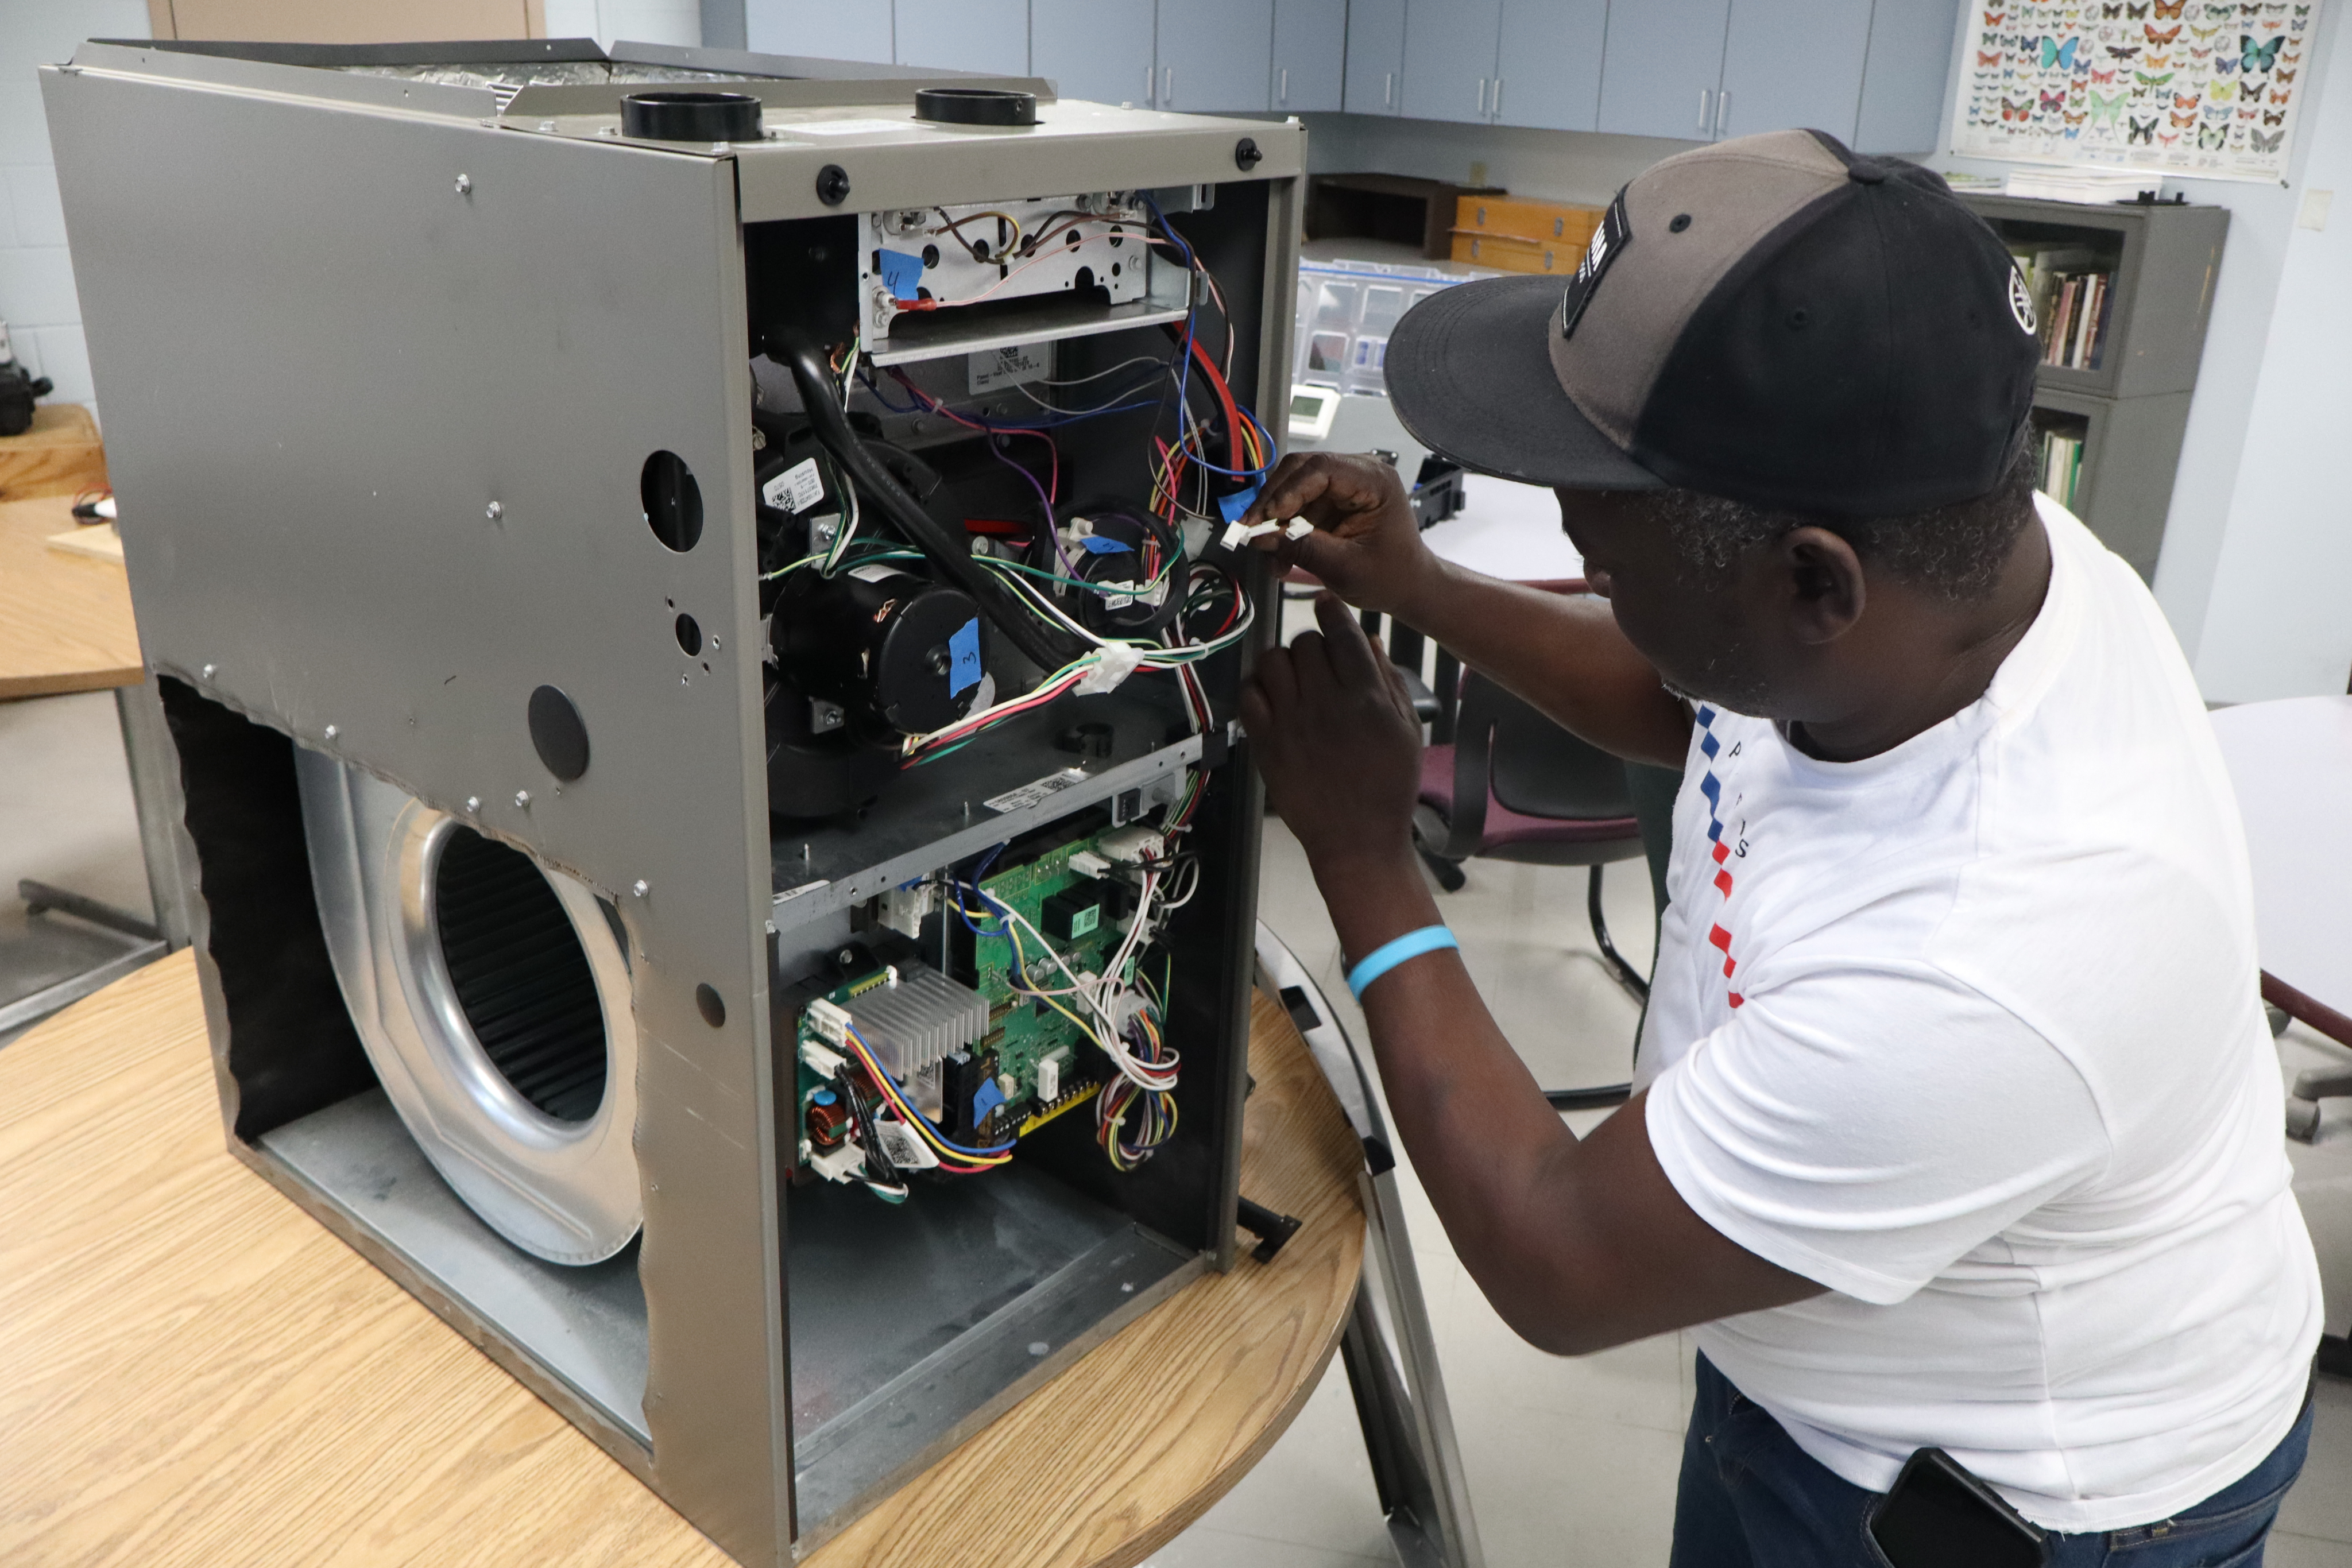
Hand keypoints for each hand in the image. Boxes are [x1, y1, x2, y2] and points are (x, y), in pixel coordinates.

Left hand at [1241, 593, 1425, 880]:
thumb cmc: (1388, 787)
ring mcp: (1291, 723)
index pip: (1342, 634)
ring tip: (1292, 678)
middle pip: (1305, 643)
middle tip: (1317, 662)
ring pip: (1272, 661)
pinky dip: (1257, 689)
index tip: (1326, 607)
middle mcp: (1326, 704)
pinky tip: (1271, 699)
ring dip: (1282, 662)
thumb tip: (1366, 639)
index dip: (1332, 613)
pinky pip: (1249, 695)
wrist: (1358, 840)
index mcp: (1367, 698)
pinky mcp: (1266, 744)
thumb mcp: (1408, 730)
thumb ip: (1389, 680)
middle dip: (1312, 645)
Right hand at [1242, 452, 1443, 619]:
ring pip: (1292, 487)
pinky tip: (1279, 554)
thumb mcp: (1345, 567)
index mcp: (1375, 481)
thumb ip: (1303, 549)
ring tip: (1270, 556)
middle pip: (1301, 470)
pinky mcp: (1332, 499)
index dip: (1288, 490)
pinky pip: (1297, 504)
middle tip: (1251, 531)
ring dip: (1275, 519)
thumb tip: (1260, 538)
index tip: (1266, 518)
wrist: (1408, 586)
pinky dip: (1284, 527)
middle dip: (1273, 501)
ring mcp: (1344, 484)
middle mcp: (1359, 472)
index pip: (1321, 468)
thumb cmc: (1389, 577)